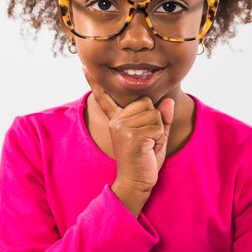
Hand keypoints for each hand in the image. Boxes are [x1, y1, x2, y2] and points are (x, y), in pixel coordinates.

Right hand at [83, 66, 173, 213]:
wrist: (136, 183)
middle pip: (147, 102)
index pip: (106, 98)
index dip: (94, 82)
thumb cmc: (144, 160)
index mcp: (117, 119)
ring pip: (155, 114)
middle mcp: (116, 120)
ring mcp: (122, 127)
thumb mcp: (155, 136)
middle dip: (154, 121)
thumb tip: (168, 101)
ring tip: (147, 146)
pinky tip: (148, 150)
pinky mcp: (132, 135)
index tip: (84, 67)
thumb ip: (160, 117)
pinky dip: (159, 139)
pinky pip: (158, 127)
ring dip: (158, 131)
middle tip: (146, 140)